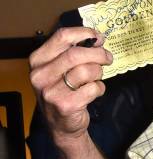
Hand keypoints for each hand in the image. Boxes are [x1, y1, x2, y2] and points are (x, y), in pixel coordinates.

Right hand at [29, 27, 112, 144]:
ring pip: (87, 71)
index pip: (62, 37)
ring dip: (98, 73)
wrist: (61, 124)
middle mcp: (41, 75)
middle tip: (107, 58)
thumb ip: (72, 52)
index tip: (98, 37)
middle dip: (98, 54)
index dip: (84, 33)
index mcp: (38, 60)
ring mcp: (52, 91)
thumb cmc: (63, 91)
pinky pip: (93, 89)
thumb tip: (96, 38)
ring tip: (96, 78)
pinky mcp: (66, 105)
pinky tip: (93, 92)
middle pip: (77, 54)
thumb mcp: (58, 69)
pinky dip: (99, 88)